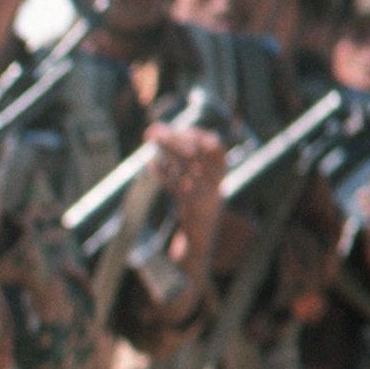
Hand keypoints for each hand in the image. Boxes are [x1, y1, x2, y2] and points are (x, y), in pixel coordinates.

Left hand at [150, 124, 226, 263]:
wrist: (202, 240)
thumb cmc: (197, 207)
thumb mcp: (199, 184)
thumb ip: (185, 164)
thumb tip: (159, 141)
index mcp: (219, 176)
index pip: (215, 147)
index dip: (197, 135)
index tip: (179, 128)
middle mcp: (215, 185)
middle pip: (196, 155)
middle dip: (174, 139)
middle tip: (152, 130)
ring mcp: (203, 197)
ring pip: (184, 168)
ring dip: (165, 151)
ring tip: (150, 139)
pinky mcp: (190, 208)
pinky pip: (175, 188)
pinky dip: (163, 174)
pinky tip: (151, 164)